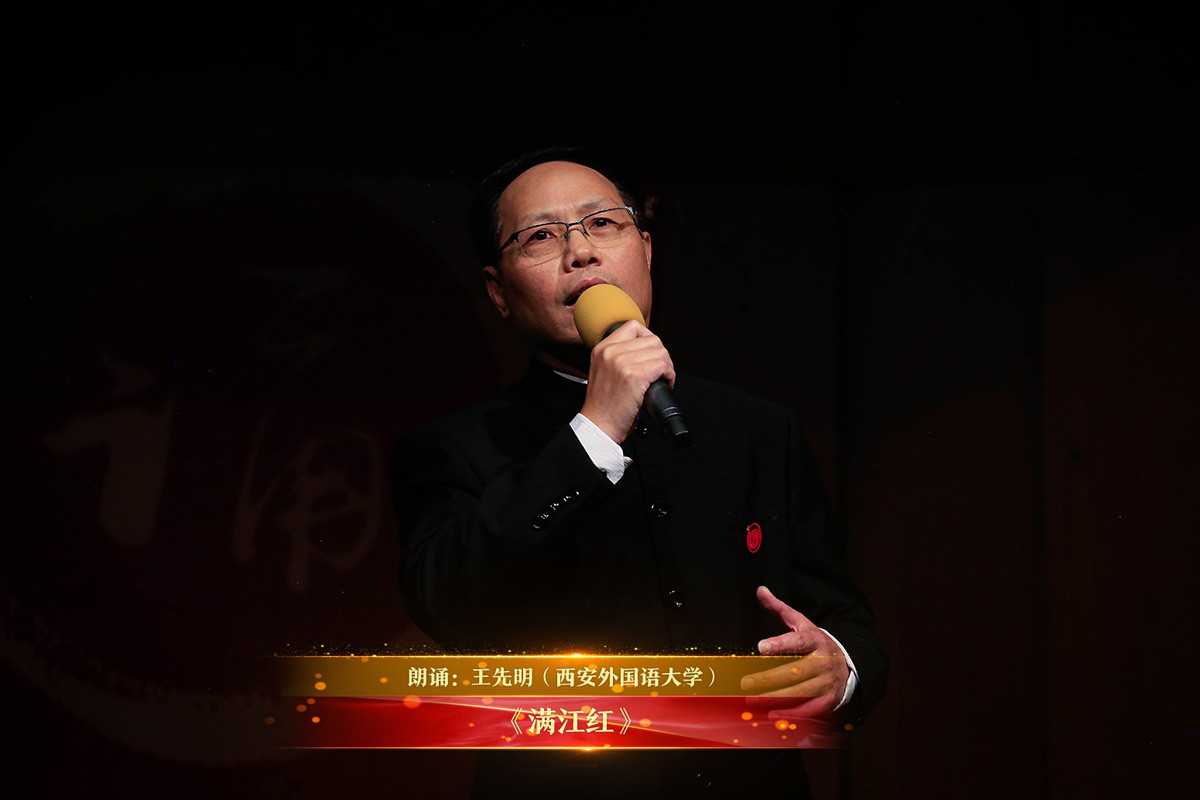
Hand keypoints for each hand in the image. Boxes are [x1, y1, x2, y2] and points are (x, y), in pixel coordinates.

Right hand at [580, 320, 674, 443]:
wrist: (598, 426)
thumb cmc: (604, 405)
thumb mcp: (603, 371)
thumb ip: (618, 356)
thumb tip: (646, 350)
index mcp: (602, 348)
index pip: (633, 327)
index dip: (649, 340)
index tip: (651, 356)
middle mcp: (610, 352)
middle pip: (652, 340)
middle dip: (661, 356)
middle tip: (659, 372)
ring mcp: (622, 362)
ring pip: (661, 352)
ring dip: (667, 367)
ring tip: (661, 379)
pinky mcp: (634, 376)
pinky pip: (663, 366)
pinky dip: (669, 375)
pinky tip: (664, 384)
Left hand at [739, 585, 849, 717]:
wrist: (848, 665)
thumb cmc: (816, 644)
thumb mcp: (801, 623)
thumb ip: (780, 609)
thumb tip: (760, 590)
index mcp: (815, 640)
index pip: (797, 641)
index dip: (780, 644)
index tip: (761, 646)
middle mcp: (823, 662)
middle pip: (794, 671)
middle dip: (768, 679)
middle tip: (746, 683)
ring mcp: (827, 683)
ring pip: (800, 692)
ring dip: (775, 699)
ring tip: (752, 700)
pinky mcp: (828, 701)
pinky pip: (808, 709)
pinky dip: (790, 714)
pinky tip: (771, 714)